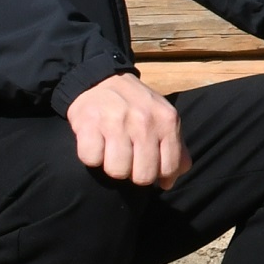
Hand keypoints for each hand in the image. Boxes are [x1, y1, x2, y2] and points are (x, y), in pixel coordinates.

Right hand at [68, 71, 190, 188]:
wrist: (101, 80)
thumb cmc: (135, 106)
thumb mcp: (162, 119)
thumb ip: (175, 148)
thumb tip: (169, 182)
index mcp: (167, 120)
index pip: (169, 168)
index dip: (157, 174)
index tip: (146, 164)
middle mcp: (144, 120)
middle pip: (143, 176)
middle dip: (133, 173)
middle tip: (127, 157)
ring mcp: (116, 121)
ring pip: (117, 171)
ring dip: (111, 165)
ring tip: (111, 149)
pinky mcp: (88, 123)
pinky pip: (91, 159)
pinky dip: (91, 156)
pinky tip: (96, 142)